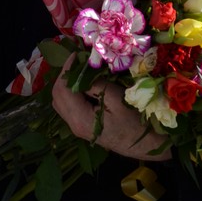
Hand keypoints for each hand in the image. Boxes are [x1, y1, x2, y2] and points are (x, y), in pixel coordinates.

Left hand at [52, 61, 171, 161]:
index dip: (66, 70)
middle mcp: (73, 124)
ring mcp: (76, 127)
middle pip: (57, 96)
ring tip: (79, 71)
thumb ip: (96, 84)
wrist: (144, 145)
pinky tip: (83, 85)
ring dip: (66, 84)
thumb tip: (82, 71)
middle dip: (64, 76)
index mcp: (80, 118)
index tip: (76, 55)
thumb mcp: (116, 99)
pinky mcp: (81, 126)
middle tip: (77, 61)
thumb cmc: (133, 122)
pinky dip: (71, 93)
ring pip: (60, 102)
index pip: (63, 90)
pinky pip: (68, 107)